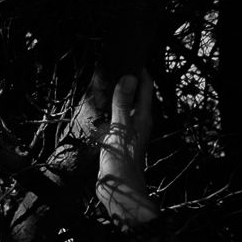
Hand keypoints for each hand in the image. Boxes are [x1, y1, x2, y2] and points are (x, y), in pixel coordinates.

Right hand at [96, 71, 160, 226]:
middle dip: (127, 80)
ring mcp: (128, 131)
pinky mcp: (118, 139)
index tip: (128, 56)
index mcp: (143, 116)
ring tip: (102, 81)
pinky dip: (107, 110)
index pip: (145, 87)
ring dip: (116, 95)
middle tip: (112, 65)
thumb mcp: (121, 126)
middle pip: (135, 95)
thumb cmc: (122, 157)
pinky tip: (96, 107)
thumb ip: (123, 102)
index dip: (140, 70)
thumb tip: (130, 77)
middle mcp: (139, 122)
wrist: (119, 185)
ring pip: (124, 107)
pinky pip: (114, 119)